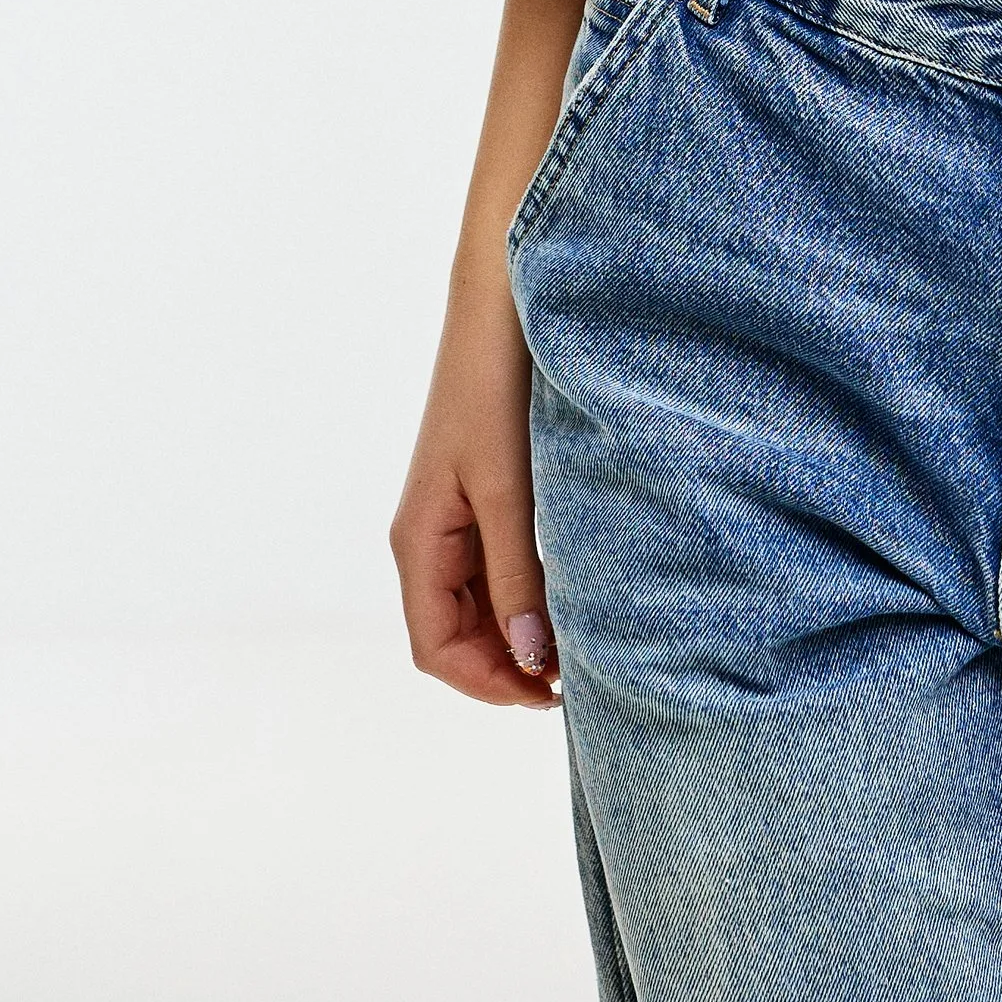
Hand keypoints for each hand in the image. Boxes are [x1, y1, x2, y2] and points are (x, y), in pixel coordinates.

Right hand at [390, 274, 560, 708]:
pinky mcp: (484, 494)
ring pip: (479, 606)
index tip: (550, 696)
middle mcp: (430, 537)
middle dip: (508, 667)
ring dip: (522, 633)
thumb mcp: (508, 491)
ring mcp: (456, 516)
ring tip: (582, 641)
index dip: (488, 685)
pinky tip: (573, 593)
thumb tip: (530, 662)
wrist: (503, 306)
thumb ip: (517, 576)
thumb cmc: (495, 390)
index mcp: (419, 541)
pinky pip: (497, 567)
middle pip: (457, 636)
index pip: (437, 650)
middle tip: (578, 676)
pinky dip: (529, 594)